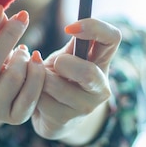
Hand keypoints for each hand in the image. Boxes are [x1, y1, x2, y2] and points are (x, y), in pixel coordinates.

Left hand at [31, 18, 120, 145]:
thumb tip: (72, 25)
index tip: (69, 28)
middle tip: (54, 64)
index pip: (113, 38)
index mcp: (102, 62)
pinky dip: (32, 93)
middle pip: (88, 73)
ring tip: (41, 80)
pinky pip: (42, 100)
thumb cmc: (61, 77)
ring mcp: (86, 106)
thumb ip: (74, 41)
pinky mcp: (67, 120)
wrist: (51, 115)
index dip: (94, 27)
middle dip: (63, 64)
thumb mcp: (69, 56)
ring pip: (56, 86)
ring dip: (40, 78)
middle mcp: (100, 86)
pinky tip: (36, 95)